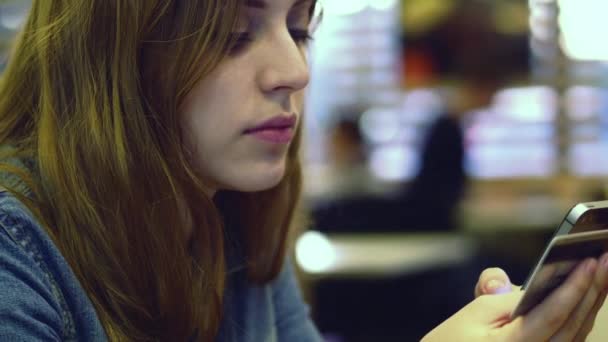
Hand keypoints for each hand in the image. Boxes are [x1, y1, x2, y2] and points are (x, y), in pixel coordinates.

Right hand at [422, 254, 607, 340]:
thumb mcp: (472, 313)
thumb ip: (501, 294)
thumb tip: (524, 287)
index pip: (552, 316)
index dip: (573, 288)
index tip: (590, 262)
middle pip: (573, 325)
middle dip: (591, 290)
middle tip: (607, 259)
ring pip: (578, 334)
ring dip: (593, 302)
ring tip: (605, 272)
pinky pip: (572, 338)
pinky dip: (583, 314)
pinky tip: (591, 294)